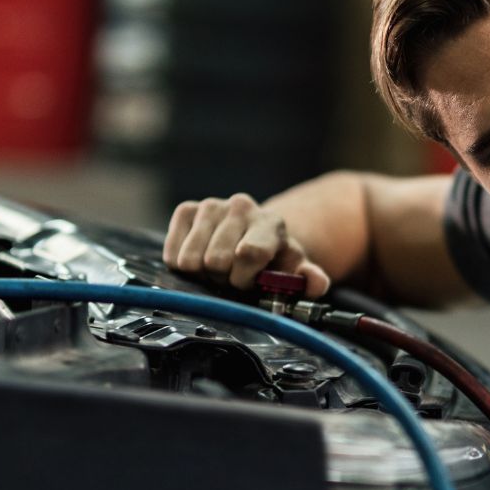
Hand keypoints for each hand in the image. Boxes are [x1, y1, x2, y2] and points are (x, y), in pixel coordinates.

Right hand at [162, 193, 330, 296]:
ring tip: (217, 269)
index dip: (244, 278)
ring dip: (202, 273)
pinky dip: (182, 266)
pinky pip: (172, 252)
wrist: (251, 236)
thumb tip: (317, 282)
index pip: (250, 252)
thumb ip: (308, 280)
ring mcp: (212, 206)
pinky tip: (199, 260)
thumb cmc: (271, 261)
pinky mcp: (187, 210)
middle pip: (216, 261)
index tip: (247, 284)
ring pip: (191, 259)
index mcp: (271, 223)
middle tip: (232, 276)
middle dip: (222, 278)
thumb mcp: (293, 273)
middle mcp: (242, 207)